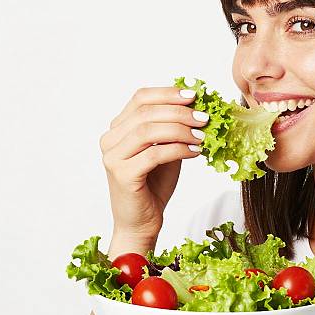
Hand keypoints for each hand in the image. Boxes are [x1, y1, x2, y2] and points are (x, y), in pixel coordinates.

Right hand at [99, 86, 208, 256]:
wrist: (141, 221)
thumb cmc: (154, 184)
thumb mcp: (166, 148)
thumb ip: (173, 128)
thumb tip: (198, 106)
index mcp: (118, 128)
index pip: (141, 98)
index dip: (168, 93)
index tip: (194, 95)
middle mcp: (110, 139)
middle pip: (145, 112)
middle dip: (179, 112)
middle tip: (204, 118)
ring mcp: (113, 157)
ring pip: (148, 131)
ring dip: (180, 130)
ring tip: (202, 137)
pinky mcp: (122, 175)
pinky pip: (154, 154)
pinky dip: (178, 150)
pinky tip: (195, 153)